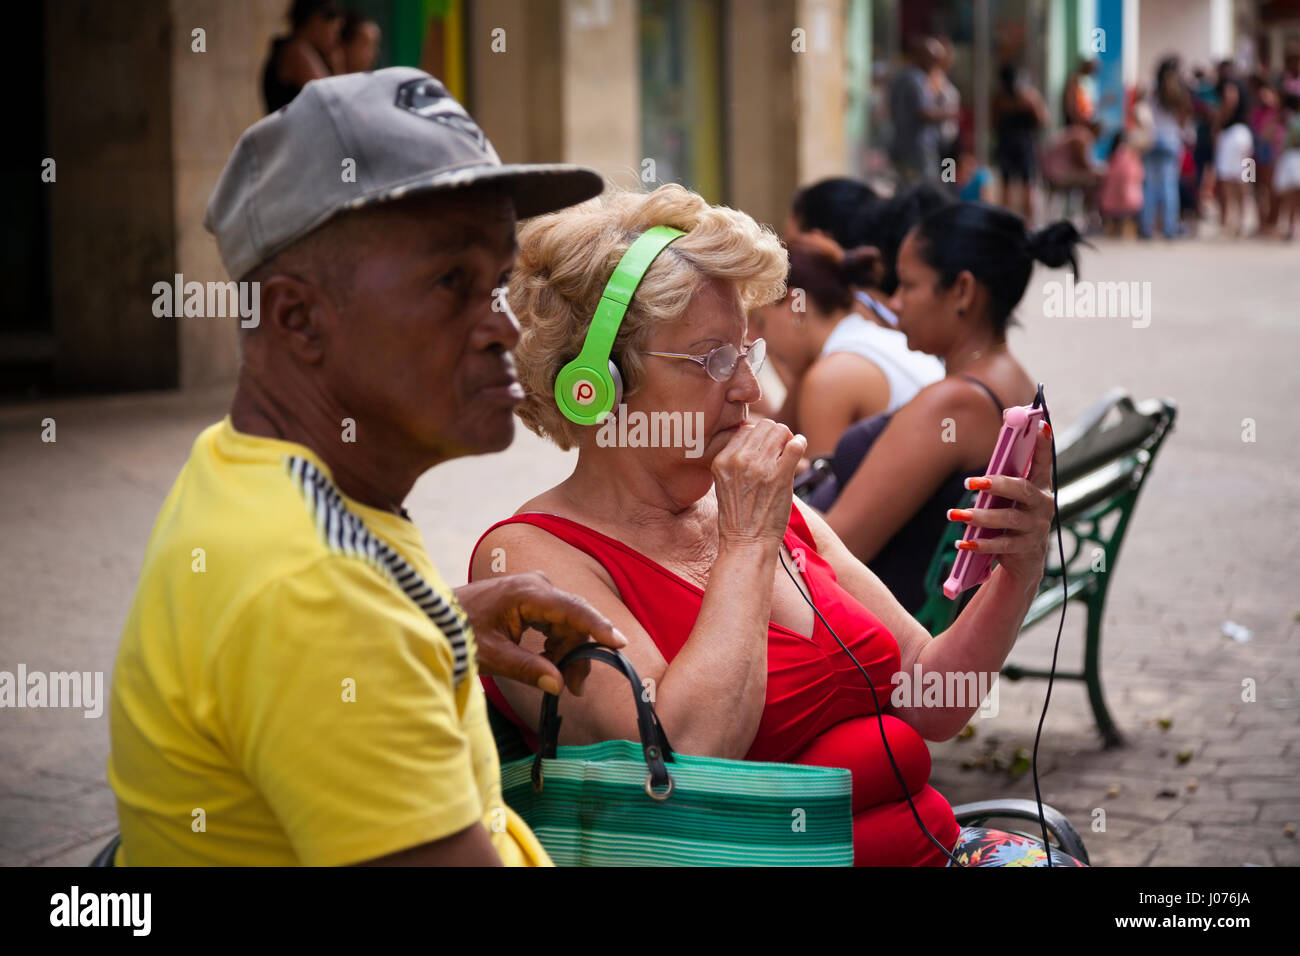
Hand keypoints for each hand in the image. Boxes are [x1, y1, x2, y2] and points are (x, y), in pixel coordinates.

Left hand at [454, 572, 626, 696]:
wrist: (438, 616)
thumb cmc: (460, 632)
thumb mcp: (492, 655)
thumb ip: (527, 669)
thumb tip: (558, 685)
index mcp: (527, 593)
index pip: (573, 609)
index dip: (598, 626)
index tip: (619, 643)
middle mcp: (537, 585)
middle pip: (574, 620)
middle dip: (579, 653)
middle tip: (575, 689)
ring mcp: (535, 590)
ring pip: (568, 622)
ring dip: (569, 651)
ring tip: (563, 681)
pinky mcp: (531, 598)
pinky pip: (556, 621)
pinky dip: (558, 644)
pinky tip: (550, 663)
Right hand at [712, 419, 806, 548]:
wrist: (747, 543)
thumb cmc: (738, 518)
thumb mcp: (725, 484)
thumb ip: (735, 461)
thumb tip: (755, 438)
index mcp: (722, 460)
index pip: (745, 429)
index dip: (759, 436)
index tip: (766, 449)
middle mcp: (738, 460)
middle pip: (765, 426)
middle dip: (776, 435)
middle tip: (782, 448)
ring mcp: (759, 467)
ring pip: (781, 431)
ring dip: (788, 439)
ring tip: (789, 453)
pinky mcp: (780, 476)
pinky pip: (796, 445)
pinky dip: (800, 444)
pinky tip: (799, 451)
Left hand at [949, 421, 1055, 588]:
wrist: (1025, 559)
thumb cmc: (1012, 516)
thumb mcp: (1010, 496)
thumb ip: (1004, 472)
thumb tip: (998, 434)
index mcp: (1040, 486)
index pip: (1044, 461)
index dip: (1043, 444)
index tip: (1039, 424)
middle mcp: (1043, 505)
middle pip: (1022, 490)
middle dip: (997, 484)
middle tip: (971, 482)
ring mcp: (1036, 528)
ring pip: (1008, 518)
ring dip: (980, 516)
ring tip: (956, 514)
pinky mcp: (1026, 548)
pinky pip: (1002, 544)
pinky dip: (980, 544)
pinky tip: (963, 542)